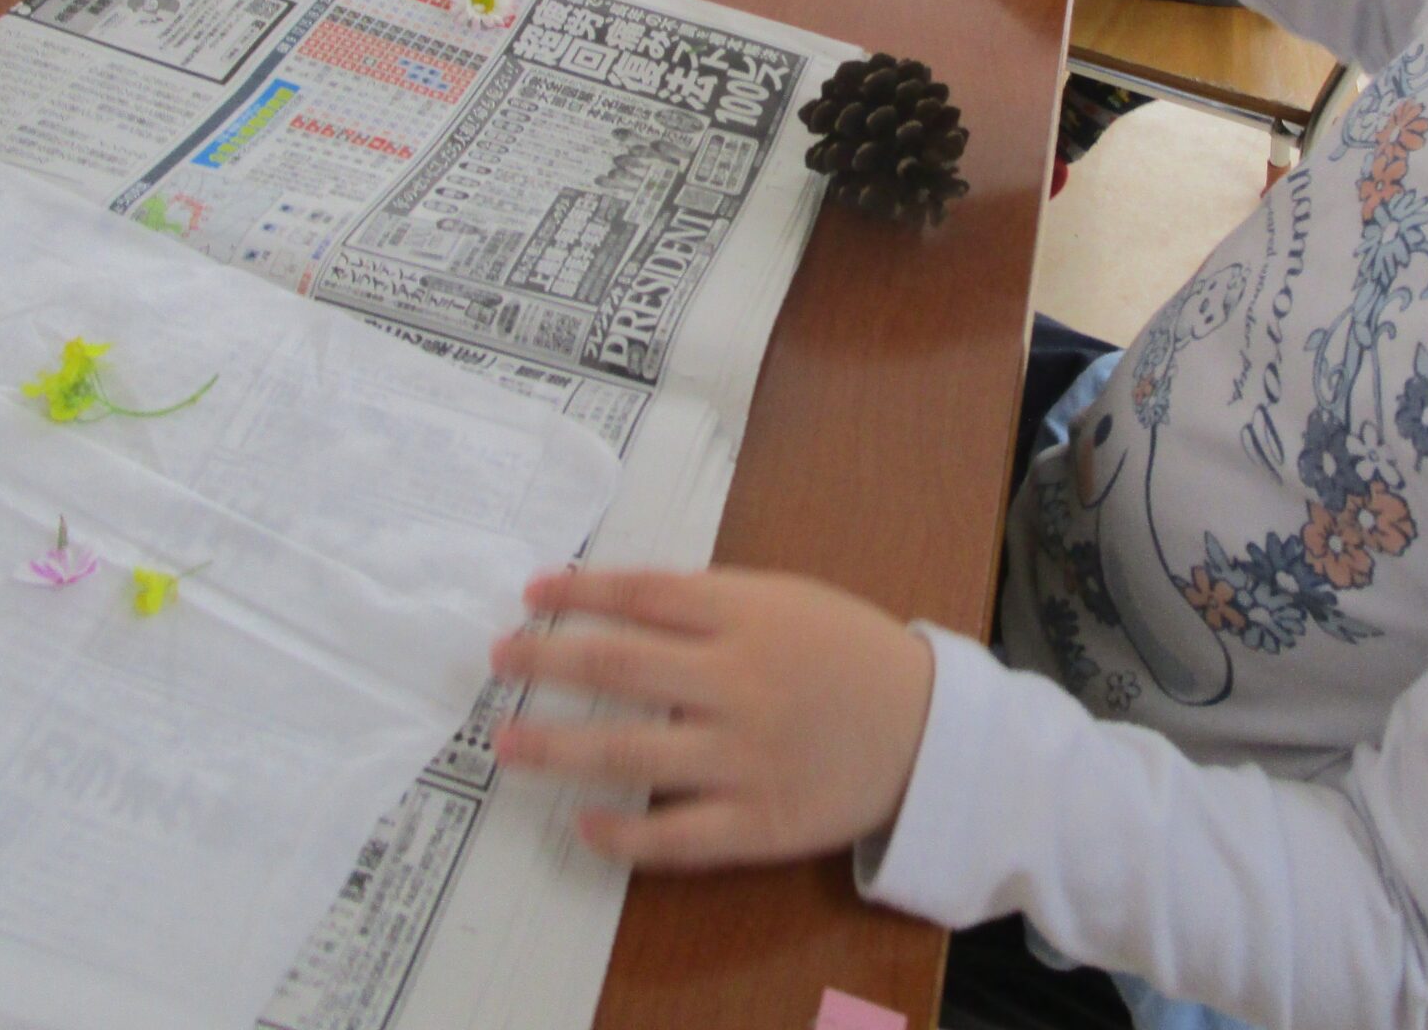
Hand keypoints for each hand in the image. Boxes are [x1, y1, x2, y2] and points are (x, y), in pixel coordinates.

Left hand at [491, 567, 935, 869]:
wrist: (930, 732)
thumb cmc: (850, 656)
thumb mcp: (788, 601)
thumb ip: (711, 603)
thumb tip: (618, 604)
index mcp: (750, 616)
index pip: (642, 594)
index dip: (578, 591)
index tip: (530, 593)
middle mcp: (739, 681)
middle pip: (619, 665)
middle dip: (547, 659)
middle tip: (498, 658)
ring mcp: (746, 756)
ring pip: (630, 752)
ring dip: (558, 746)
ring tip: (507, 743)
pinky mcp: (759, 822)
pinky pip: (675, 836)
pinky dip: (622, 834)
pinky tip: (583, 824)